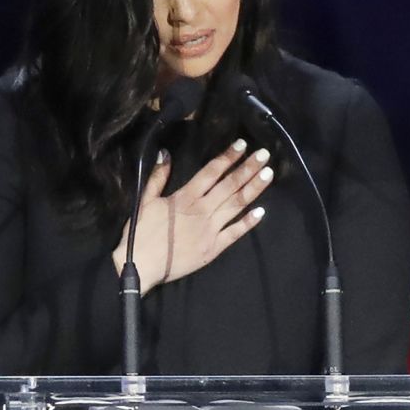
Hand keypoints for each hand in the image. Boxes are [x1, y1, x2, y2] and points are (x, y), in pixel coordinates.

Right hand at [112, 138, 272, 293]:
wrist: (140, 265)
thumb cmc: (141, 232)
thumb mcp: (145, 200)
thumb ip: (158, 177)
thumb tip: (166, 154)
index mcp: (186, 197)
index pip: (212, 172)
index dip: (228, 157)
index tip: (243, 144)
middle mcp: (202, 210)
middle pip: (230, 185)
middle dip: (248, 168)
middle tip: (265, 154)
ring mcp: (210, 229)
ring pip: (236, 205)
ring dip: (253, 189)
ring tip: (268, 173)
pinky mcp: (213, 248)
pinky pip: (234, 233)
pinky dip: (248, 222)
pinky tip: (262, 211)